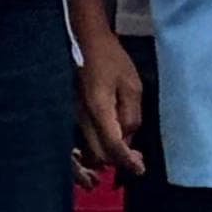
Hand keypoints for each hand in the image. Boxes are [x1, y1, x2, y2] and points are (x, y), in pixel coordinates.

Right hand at [74, 34, 144, 184]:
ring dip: (106, 158)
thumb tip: (128, 140)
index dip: (128, 161)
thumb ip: (132, 116)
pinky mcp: (70, 116)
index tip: (140, 168)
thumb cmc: (111, 60)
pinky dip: (93, 152)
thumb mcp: (132, 86)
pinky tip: (107, 147)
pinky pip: (79, 143)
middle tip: (136, 159)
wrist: (85, 43)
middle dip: (118, 160)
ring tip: (124, 154)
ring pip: (87, 152)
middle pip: (98, 154)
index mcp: (98, 109)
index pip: (113, 146)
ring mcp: (72, 118)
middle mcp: (81, 118)